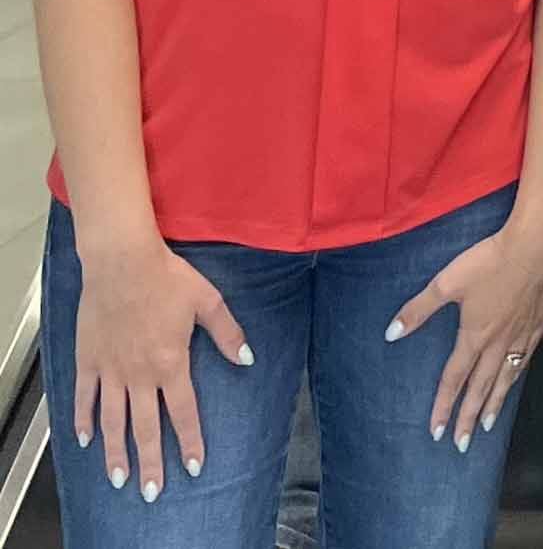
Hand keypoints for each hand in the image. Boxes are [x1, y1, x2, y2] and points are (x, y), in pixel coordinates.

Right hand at [70, 233, 251, 497]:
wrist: (122, 262)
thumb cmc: (168, 278)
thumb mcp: (208, 301)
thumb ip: (228, 333)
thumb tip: (247, 359)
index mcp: (171, 363)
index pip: (183, 413)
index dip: (190, 442)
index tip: (194, 468)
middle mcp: (140, 375)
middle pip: (145, 428)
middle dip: (151, 462)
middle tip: (151, 493)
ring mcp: (111, 370)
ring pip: (112, 421)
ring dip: (115, 452)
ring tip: (119, 478)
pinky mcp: (88, 361)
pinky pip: (84, 397)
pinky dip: (82, 421)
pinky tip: (83, 440)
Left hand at [390, 214, 542, 451]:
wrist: (538, 243)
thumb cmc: (491, 260)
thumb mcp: (448, 282)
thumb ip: (419, 309)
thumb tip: (390, 333)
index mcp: (475, 335)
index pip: (455, 379)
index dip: (443, 406)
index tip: (436, 432)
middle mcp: (499, 342)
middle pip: (482, 388)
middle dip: (469, 417)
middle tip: (462, 444)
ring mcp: (522, 334)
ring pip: (506, 378)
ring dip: (495, 404)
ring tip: (489, 425)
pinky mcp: (539, 323)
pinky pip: (525, 359)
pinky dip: (516, 376)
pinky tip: (514, 380)